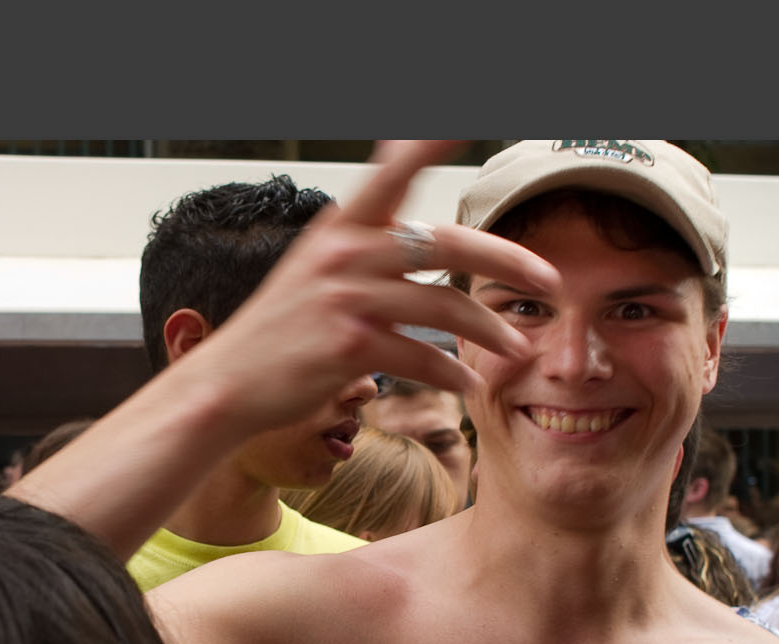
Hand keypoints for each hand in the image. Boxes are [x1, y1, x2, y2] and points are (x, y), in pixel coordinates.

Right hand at [171, 140, 560, 437]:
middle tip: (550, 281)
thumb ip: (362, 231)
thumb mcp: (314, 263)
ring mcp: (346, 298)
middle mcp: (345, 253)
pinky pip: (422, 356)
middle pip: (446, 244)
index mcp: (342, 225)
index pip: (394, 172)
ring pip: (444, 307)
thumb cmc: (280, 328)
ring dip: (490, 332)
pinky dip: (452, 374)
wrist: (228, 382)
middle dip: (508, 261)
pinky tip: (469, 385)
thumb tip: (403, 186)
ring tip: (518, 349)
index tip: (465, 122)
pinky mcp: (349, 346)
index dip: (429, 145)